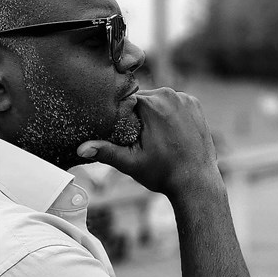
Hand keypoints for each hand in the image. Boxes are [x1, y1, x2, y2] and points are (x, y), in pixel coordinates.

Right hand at [76, 88, 219, 196]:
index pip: (126, 100)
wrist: (197, 181)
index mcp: (152, 104)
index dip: (122, 115)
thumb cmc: (163, 173)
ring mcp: (185, 99)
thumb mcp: (131, 163)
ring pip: (159, 100)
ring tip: (155, 137)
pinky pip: (175, 103)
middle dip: (138, 115)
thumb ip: (106, 152)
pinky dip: (170, 113)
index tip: (123, 131)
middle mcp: (170, 95)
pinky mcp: (195, 104)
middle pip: (143, 99)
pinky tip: (169, 132)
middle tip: (139, 138)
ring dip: (154, 113)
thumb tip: (80, 149)